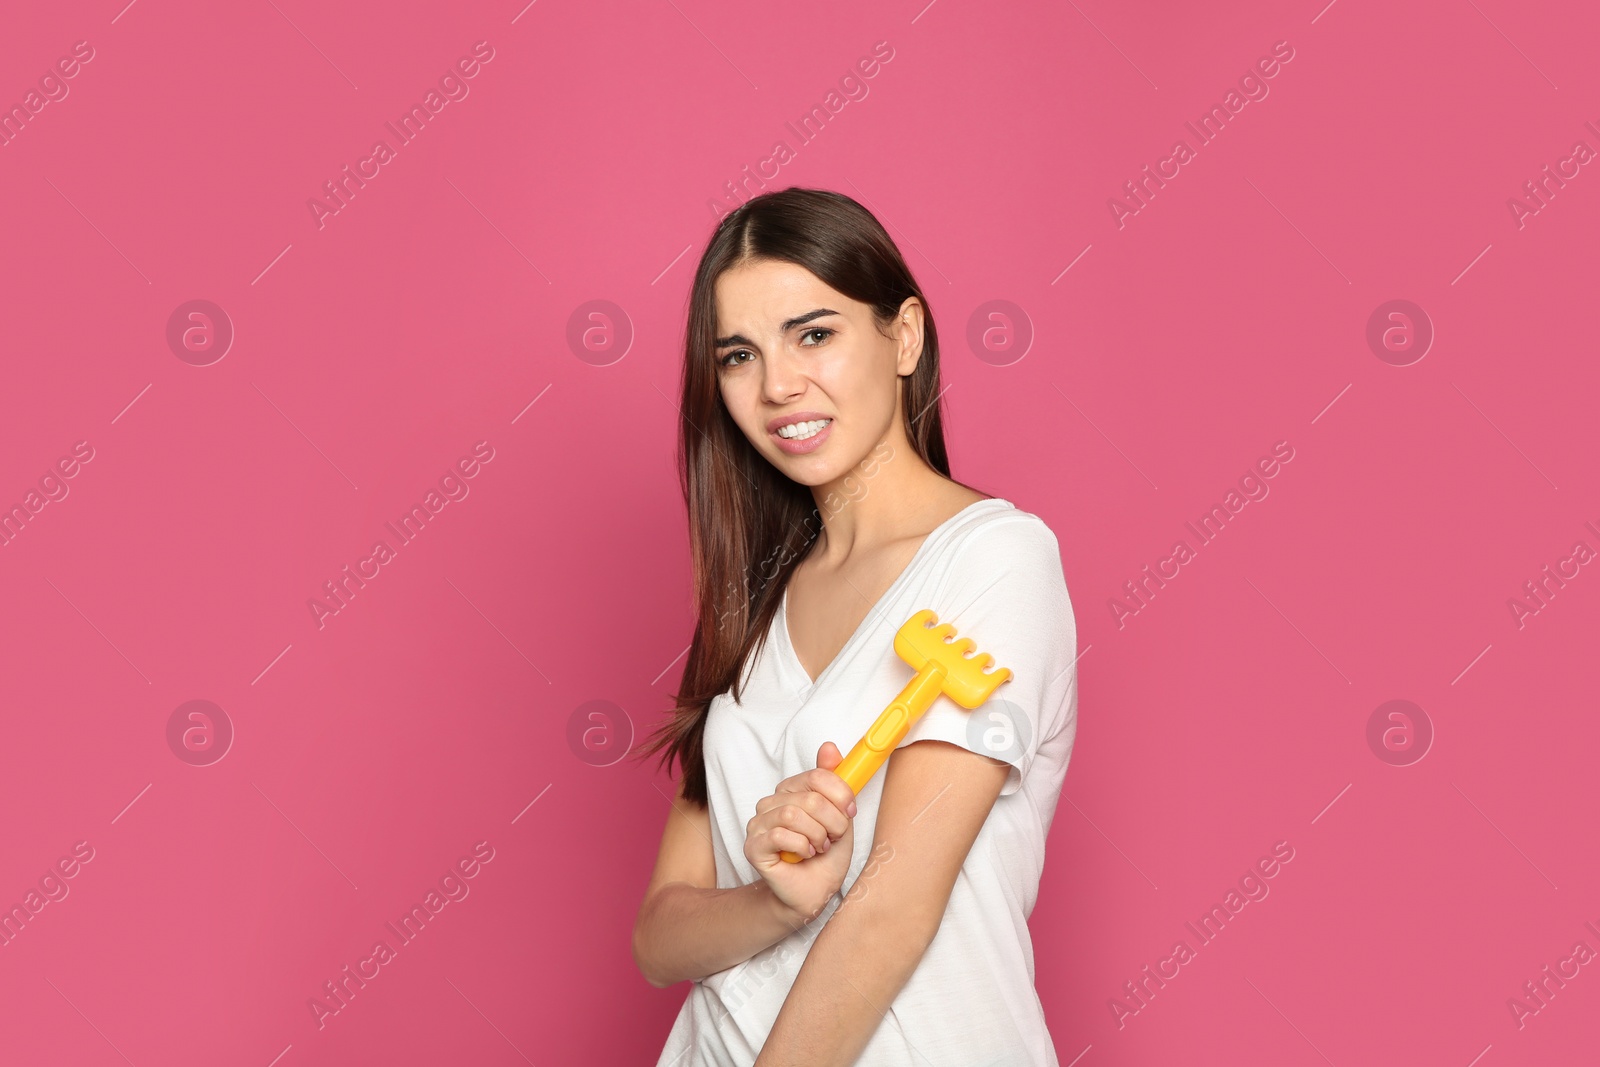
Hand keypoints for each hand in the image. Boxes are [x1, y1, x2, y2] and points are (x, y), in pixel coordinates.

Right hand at [744, 741, 857, 924]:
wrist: (813, 894)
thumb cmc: (826, 857)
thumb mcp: (839, 817)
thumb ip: (834, 783)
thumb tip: (830, 747)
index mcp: (791, 791)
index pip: (817, 776)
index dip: (839, 795)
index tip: (849, 813)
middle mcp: (771, 803)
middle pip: (809, 797)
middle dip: (831, 822)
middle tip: (833, 838)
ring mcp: (758, 824)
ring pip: (793, 814)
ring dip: (817, 835)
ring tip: (820, 847)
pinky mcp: (752, 846)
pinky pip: (780, 835)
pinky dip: (801, 846)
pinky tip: (805, 855)